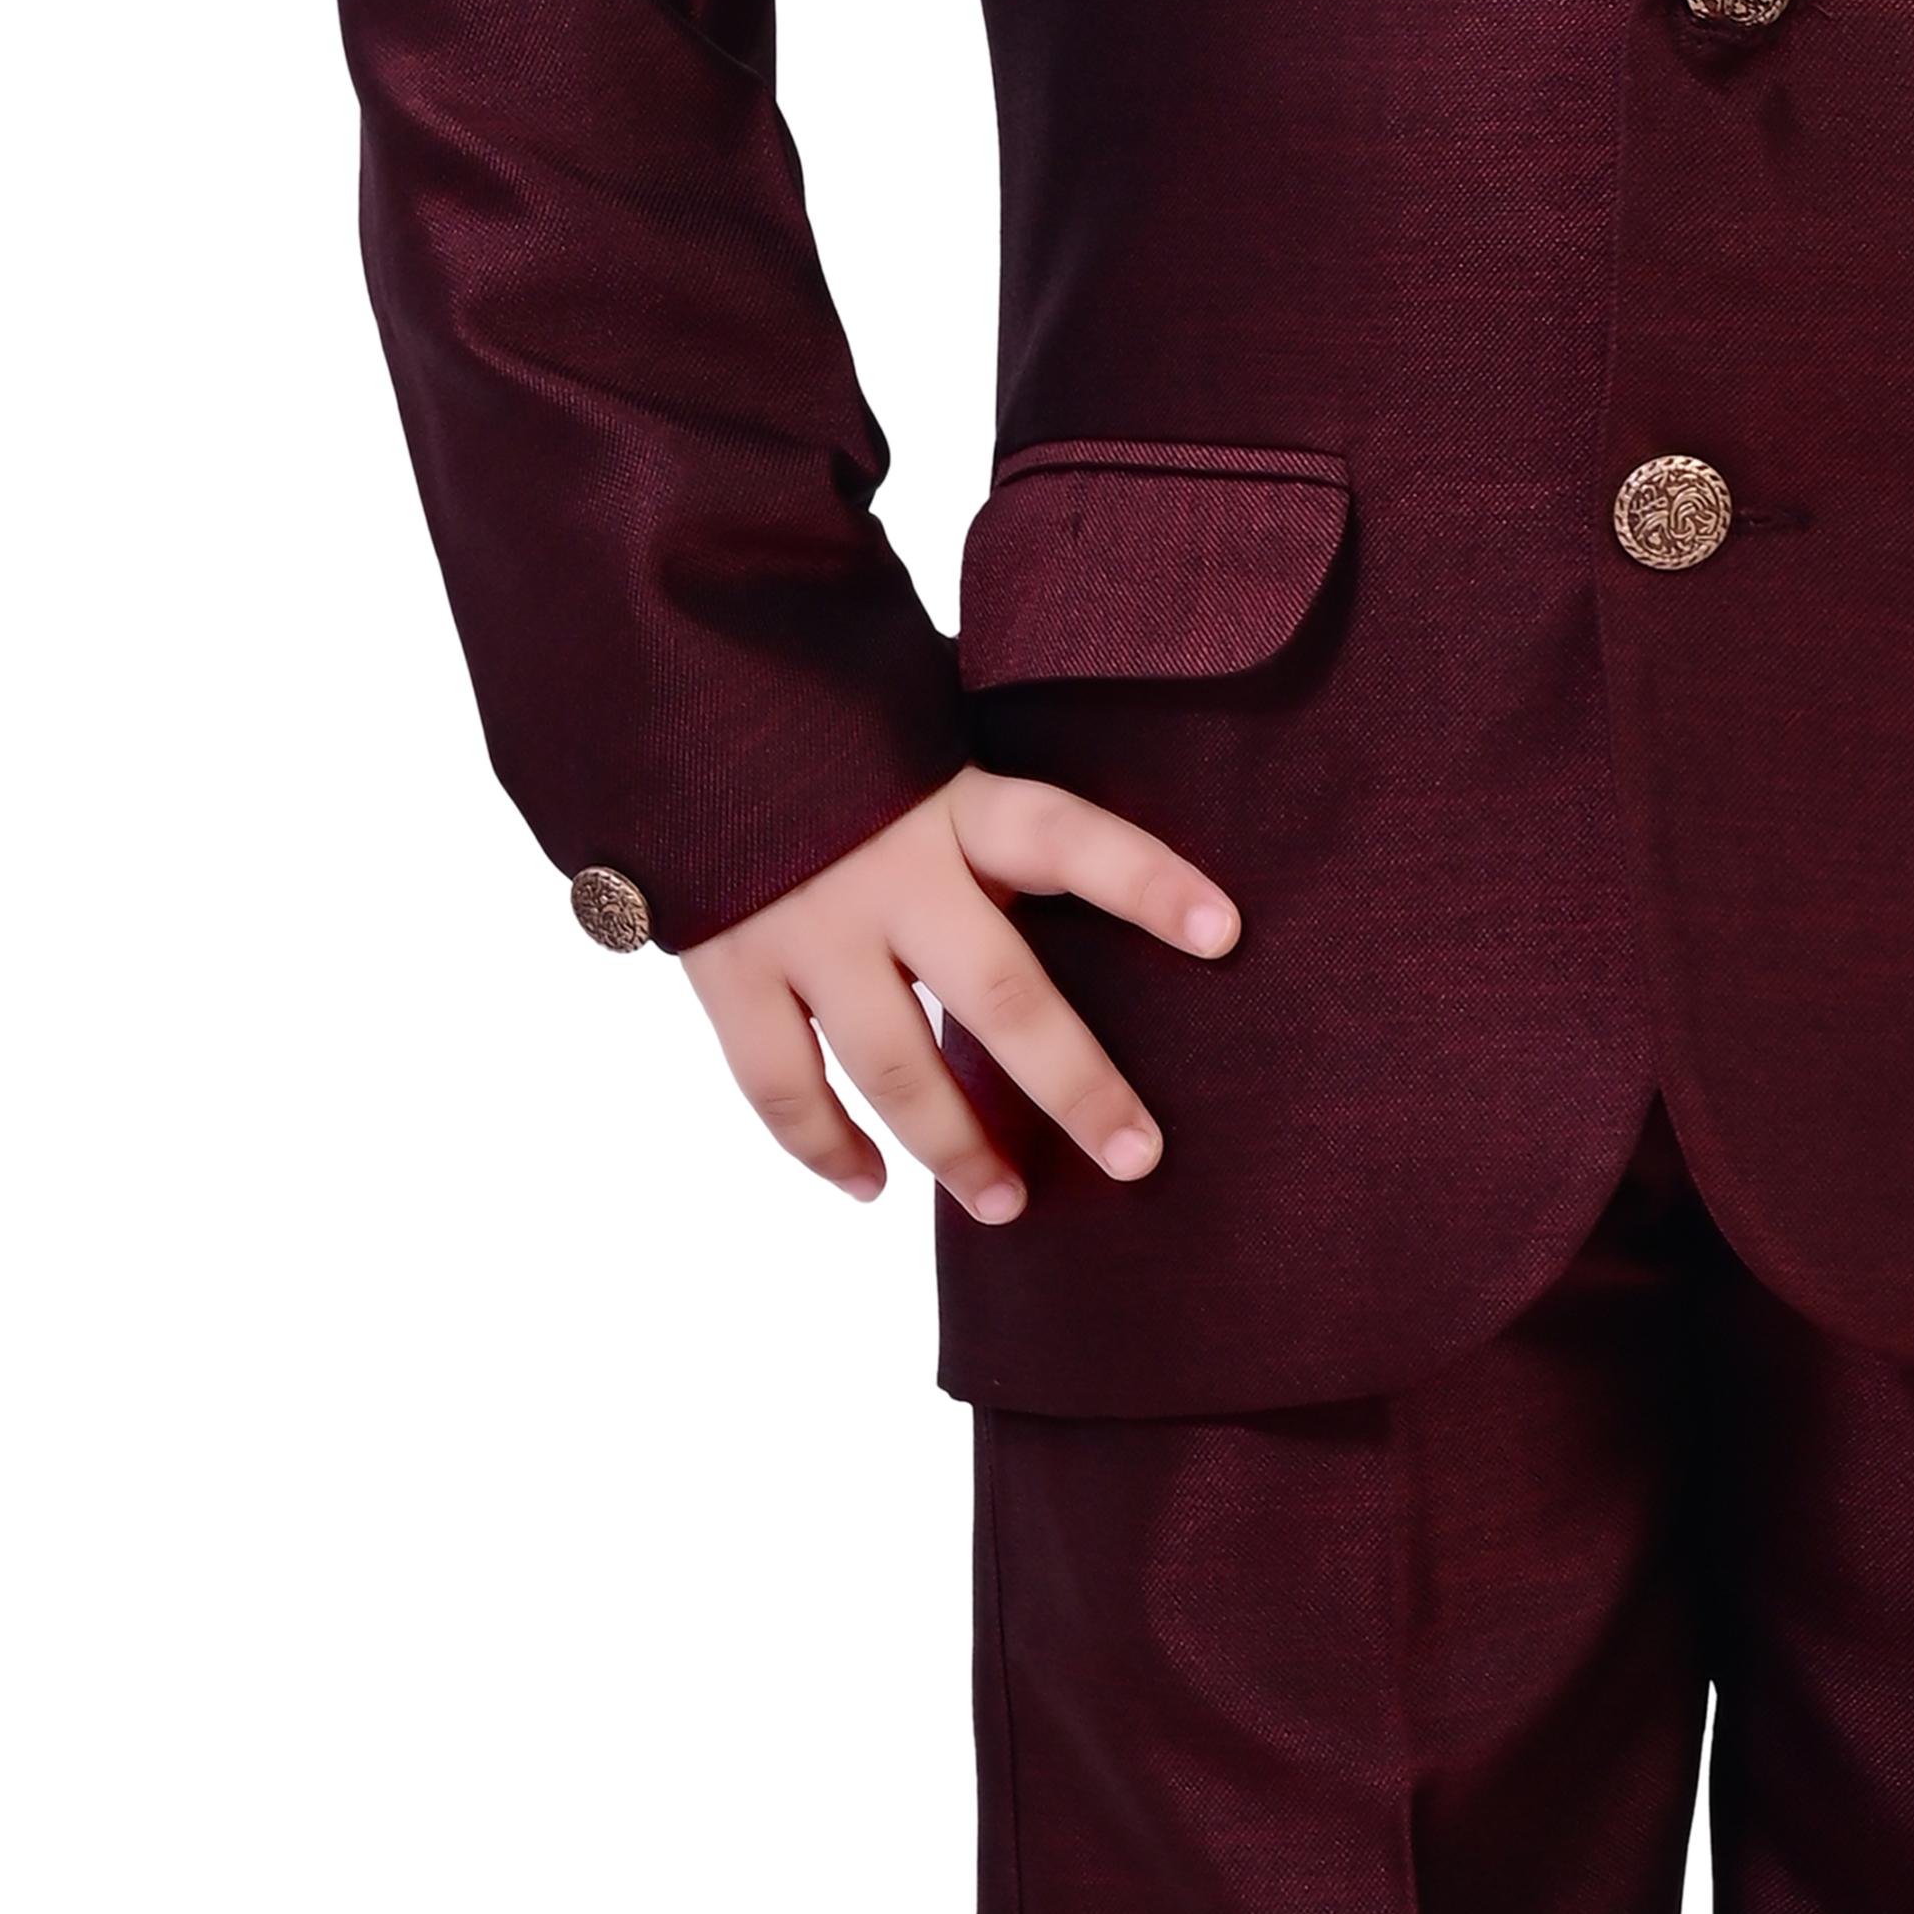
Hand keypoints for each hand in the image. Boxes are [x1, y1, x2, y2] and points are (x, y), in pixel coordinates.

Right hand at [680, 772, 1238, 1223]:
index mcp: (952, 797)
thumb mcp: (930, 740)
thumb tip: (1093, 868)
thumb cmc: (843, 734)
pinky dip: (825, 1147)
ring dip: (954, 1146)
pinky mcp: (727, 968)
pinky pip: (781, 1087)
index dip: (1146, 882)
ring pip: (894, 1065)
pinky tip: (873, 1185)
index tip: (1226, 932)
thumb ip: (994, 809)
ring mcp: (801, 924)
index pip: (1067, 835)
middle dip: (1075, 1085)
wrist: (687, 708)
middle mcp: (885, 868)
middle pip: (999, 992)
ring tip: (1010, 1204)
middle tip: (1137, 1158)